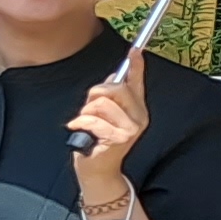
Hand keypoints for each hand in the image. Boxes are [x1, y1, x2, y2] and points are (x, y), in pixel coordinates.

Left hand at [73, 69, 149, 213]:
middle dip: (94, 95)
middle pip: (114, 88)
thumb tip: (113, 76)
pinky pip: (92, 119)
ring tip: (87, 125)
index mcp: (137, 109)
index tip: (135, 50)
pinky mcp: (120, 137)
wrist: (98, 170)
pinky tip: (82, 132)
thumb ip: (110, 98)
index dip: (136, 65)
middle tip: (88, 110)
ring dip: (86, 113)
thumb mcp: (105, 116)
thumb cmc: (98, 141)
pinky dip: (81, 124)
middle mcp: (139, 117)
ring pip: (101, 103)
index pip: (137, 82)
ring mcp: (131, 128)